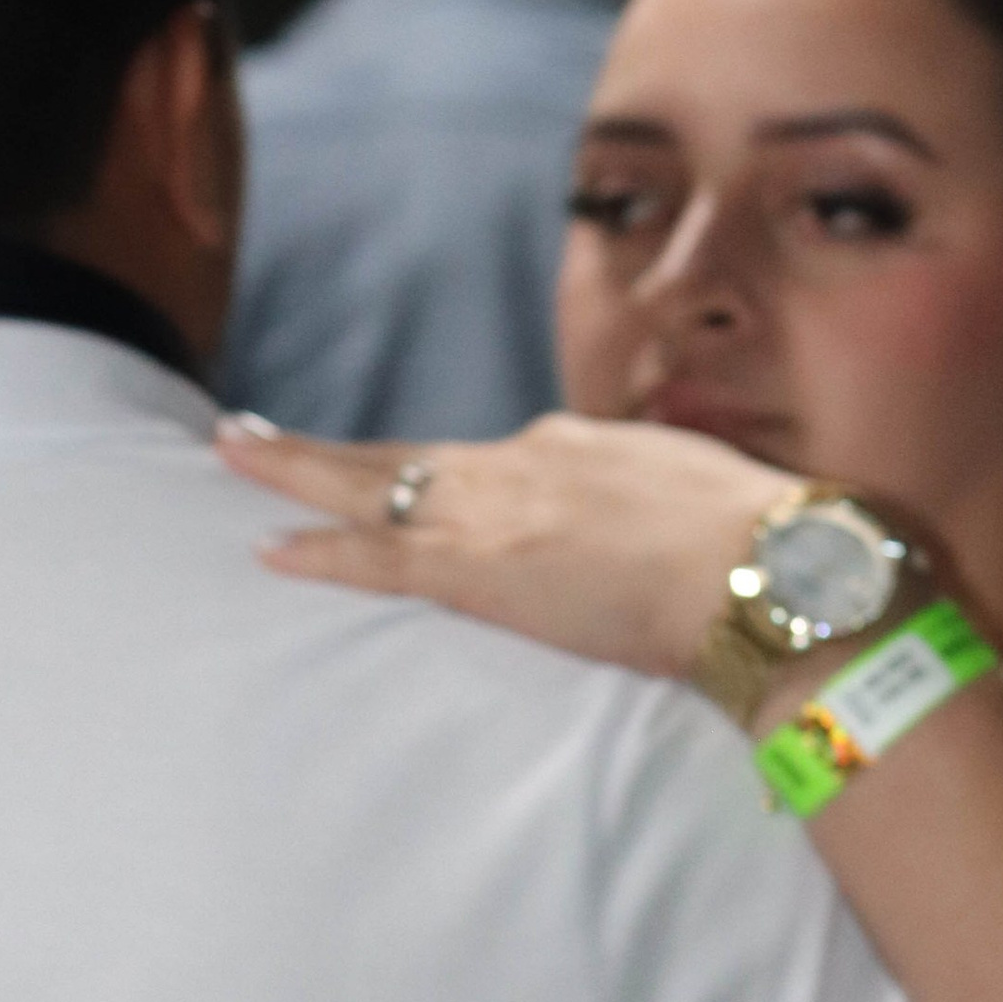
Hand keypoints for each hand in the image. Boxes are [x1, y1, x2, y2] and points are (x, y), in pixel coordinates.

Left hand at [215, 411, 802, 682]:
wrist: (767, 569)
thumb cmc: (763, 549)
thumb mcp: (705, 507)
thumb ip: (661, 517)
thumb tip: (663, 541)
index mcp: (581, 448)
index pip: (497, 464)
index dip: (449, 478)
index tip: (424, 484)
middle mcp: (525, 462)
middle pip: (409, 453)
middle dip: (330, 448)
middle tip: (252, 432)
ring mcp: (495, 511)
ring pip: (373, 485)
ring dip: (297, 473)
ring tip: (234, 453)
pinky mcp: (478, 569)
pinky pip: (377, 557)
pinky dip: (320, 551)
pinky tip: (270, 547)